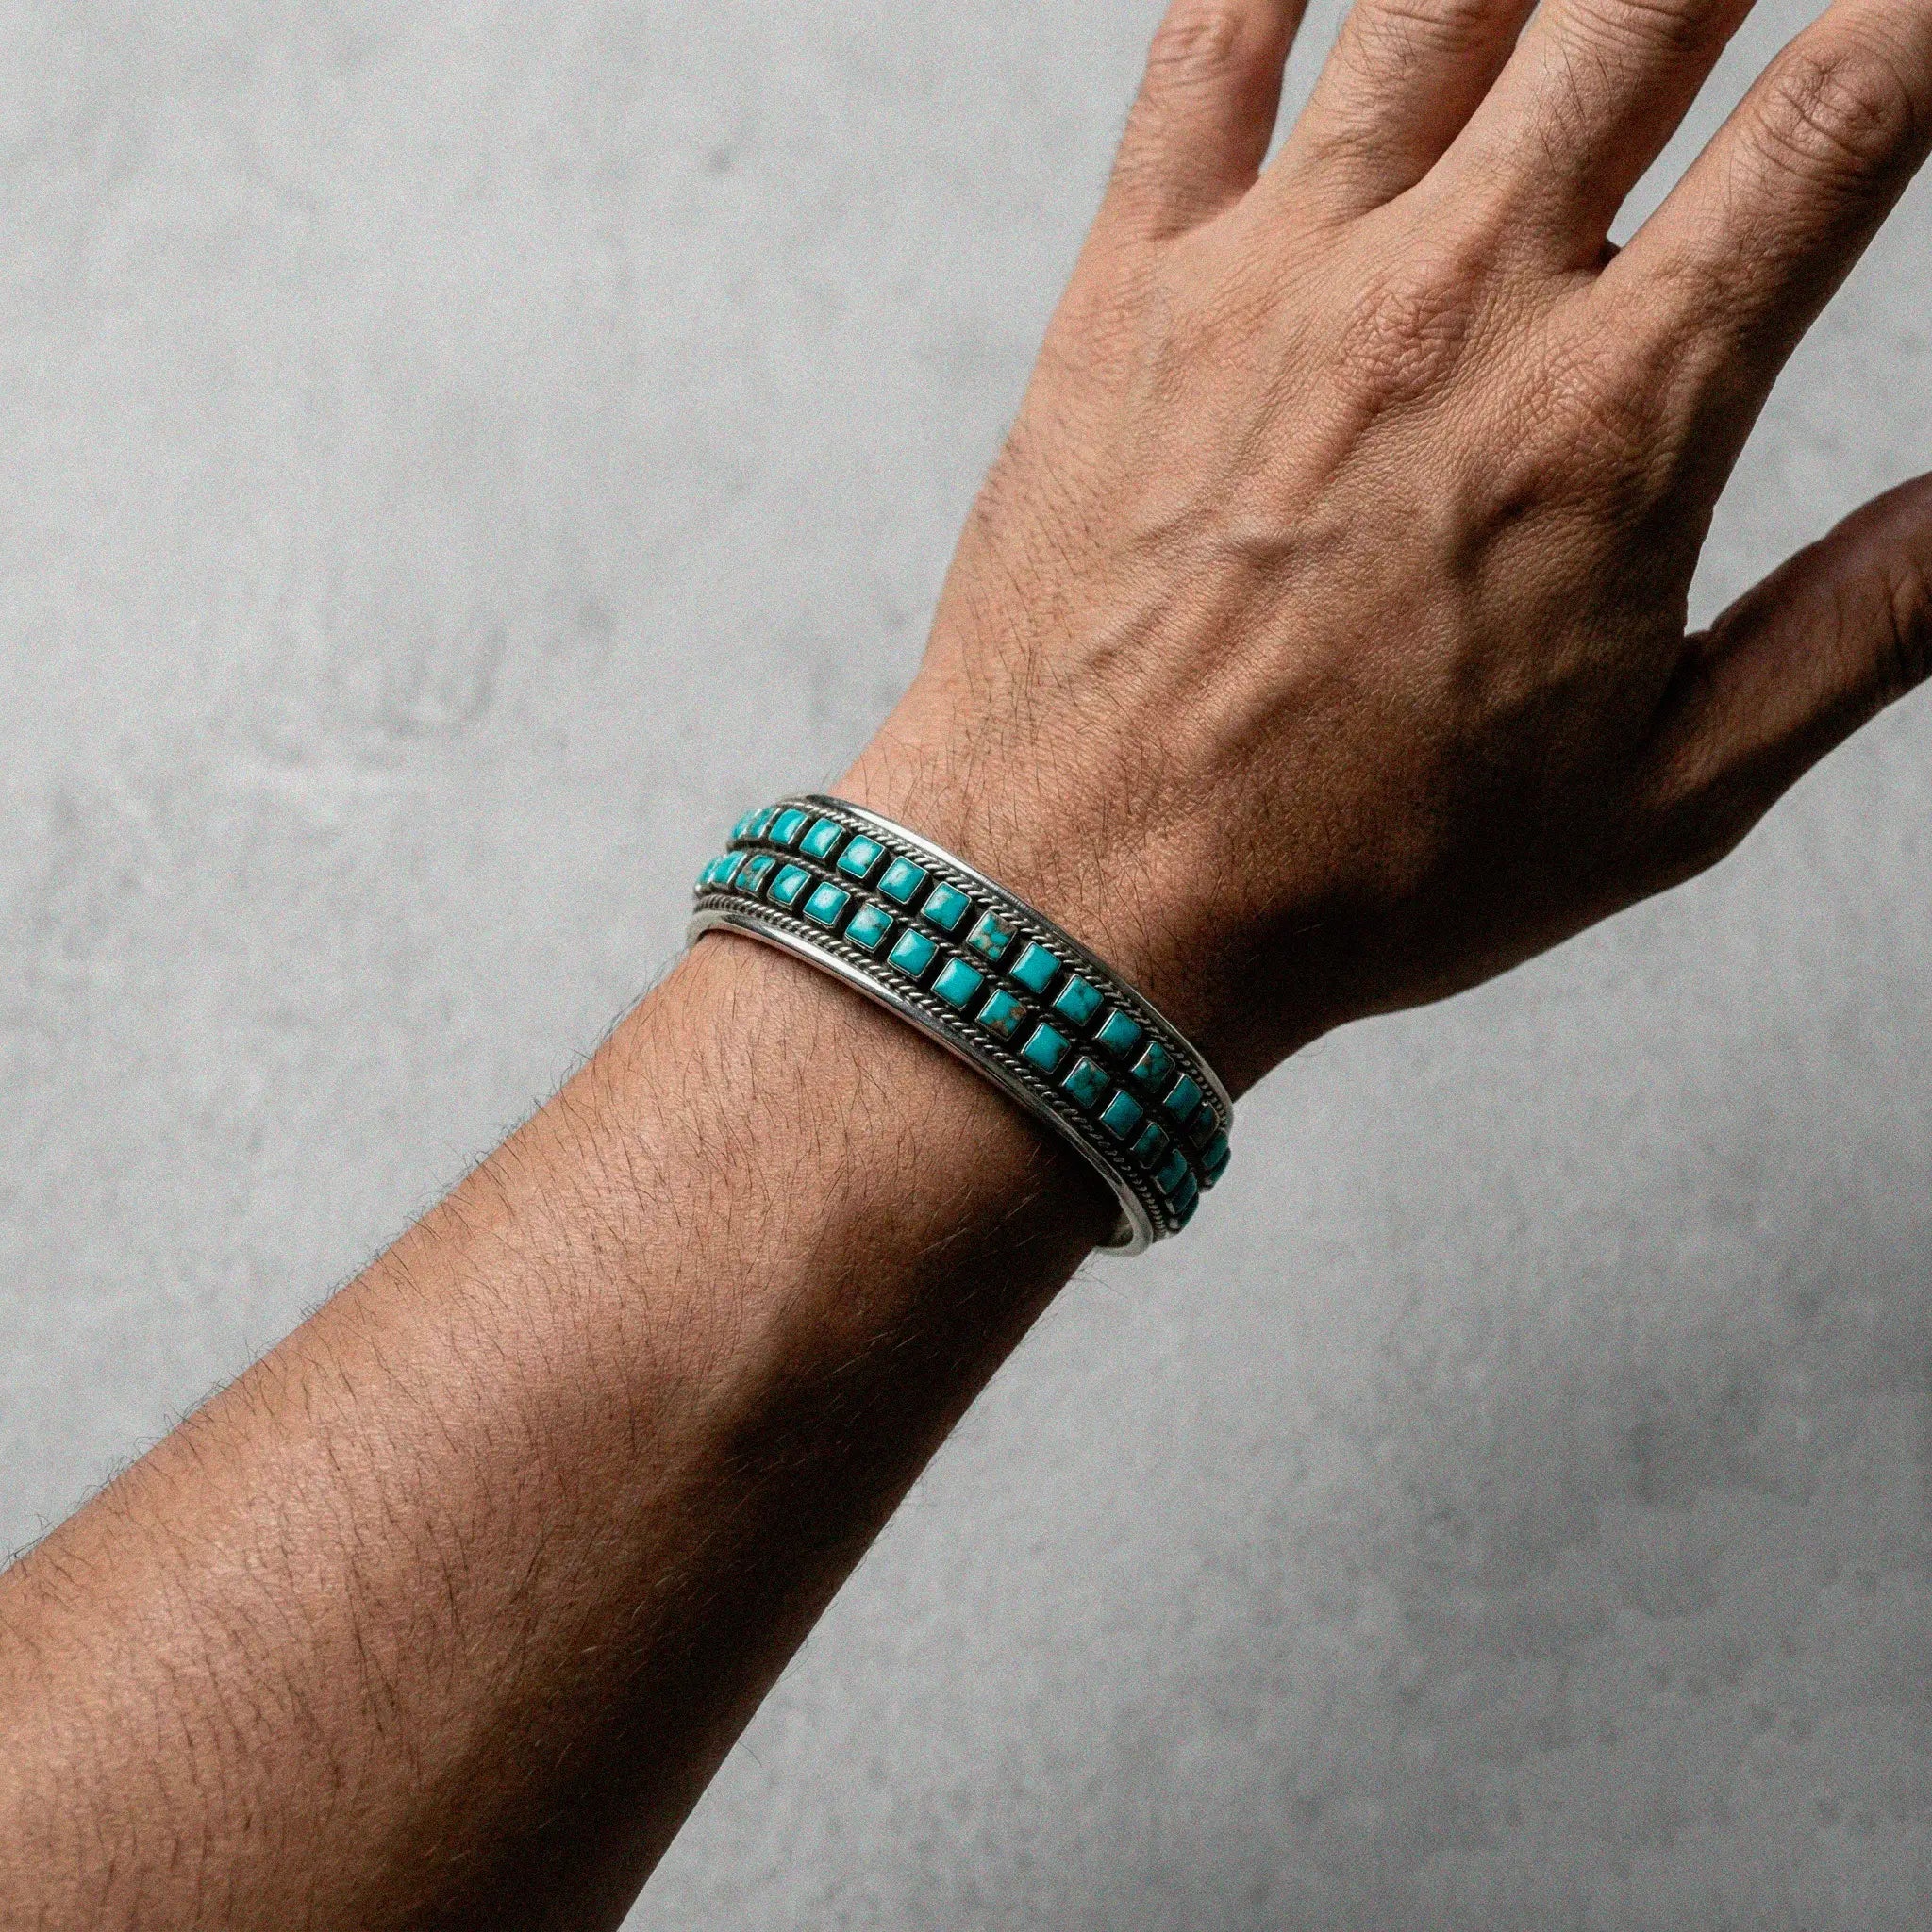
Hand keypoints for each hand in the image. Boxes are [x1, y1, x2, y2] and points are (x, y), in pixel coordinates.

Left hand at [845, 0, 1931, 1088]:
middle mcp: (1454, 300)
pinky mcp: (1129, 292)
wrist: (1088, 900)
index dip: (1909, 21)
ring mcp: (1278, 277)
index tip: (1911, 8)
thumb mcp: (1659, 796)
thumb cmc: (1351, 873)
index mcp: (1616, 416)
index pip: (1835, 115)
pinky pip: (1205, 49)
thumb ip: (1860, 631)